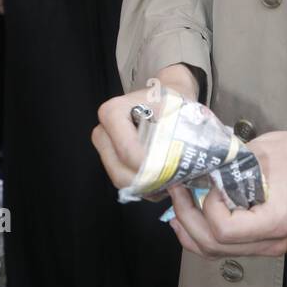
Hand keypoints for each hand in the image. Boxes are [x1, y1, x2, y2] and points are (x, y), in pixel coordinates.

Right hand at [92, 66, 200, 196]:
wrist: (165, 99)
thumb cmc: (171, 102)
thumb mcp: (176, 110)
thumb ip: (178, 134)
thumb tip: (184, 164)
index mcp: (113, 113)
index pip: (127, 151)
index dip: (148, 166)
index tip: (170, 169)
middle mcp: (102, 132)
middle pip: (120, 171)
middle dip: (149, 181)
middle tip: (174, 180)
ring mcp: (104, 149)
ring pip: (122, 180)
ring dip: (148, 186)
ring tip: (172, 180)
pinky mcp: (111, 161)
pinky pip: (125, 183)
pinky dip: (145, 187)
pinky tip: (164, 181)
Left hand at [165, 129, 286, 259]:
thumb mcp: (257, 154)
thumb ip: (226, 169)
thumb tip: (193, 174)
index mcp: (275, 221)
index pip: (225, 230)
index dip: (208, 208)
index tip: (209, 183)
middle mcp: (272, 243)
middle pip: (215, 246)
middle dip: (188, 219)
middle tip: (175, 191)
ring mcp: (267, 247)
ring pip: (216, 253)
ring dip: (190, 231)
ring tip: (176, 207)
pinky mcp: (262, 243)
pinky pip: (226, 248)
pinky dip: (203, 236)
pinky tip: (188, 221)